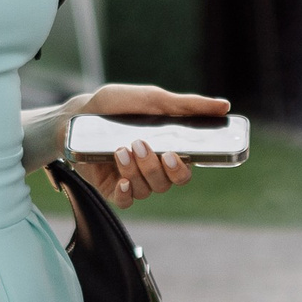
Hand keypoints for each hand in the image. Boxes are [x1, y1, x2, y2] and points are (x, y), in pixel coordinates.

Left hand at [72, 84, 228, 208]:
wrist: (77, 114)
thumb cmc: (117, 105)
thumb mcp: (152, 99)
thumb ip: (187, 105)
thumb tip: (224, 106)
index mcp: (167, 149)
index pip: (185, 170)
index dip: (183, 168)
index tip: (174, 153)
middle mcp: (151, 169)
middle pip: (167, 183)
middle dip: (154, 166)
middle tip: (141, 144)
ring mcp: (131, 180)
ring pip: (146, 190)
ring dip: (136, 171)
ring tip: (122, 149)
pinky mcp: (110, 189)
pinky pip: (125, 202)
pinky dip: (125, 193)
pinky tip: (121, 179)